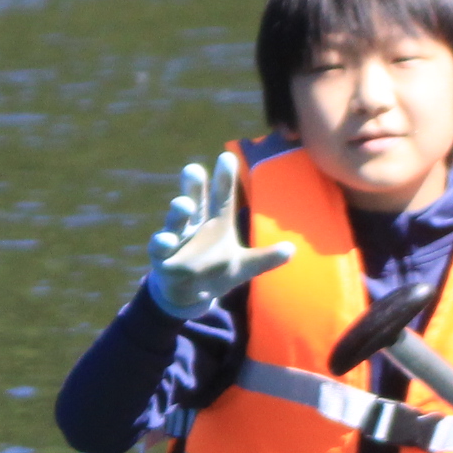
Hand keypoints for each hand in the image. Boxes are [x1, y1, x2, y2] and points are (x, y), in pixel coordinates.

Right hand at [144, 152, 294, 318]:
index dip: (224, 178)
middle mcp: (196, 224)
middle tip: (194, 169)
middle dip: (193, 184)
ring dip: (179, 210)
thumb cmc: (217, 271)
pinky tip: (167, 239)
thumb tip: (292, 251)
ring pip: (176, 218)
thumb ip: (265, 258)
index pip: (222, 195)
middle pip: (195, 198)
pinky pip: (160, 245)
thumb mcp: (245, 266)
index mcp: (216, 221)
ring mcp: (178, 237)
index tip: (227, 158)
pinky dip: (162, 241)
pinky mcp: (163, 255)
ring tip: (184, 204)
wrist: (191, 294)